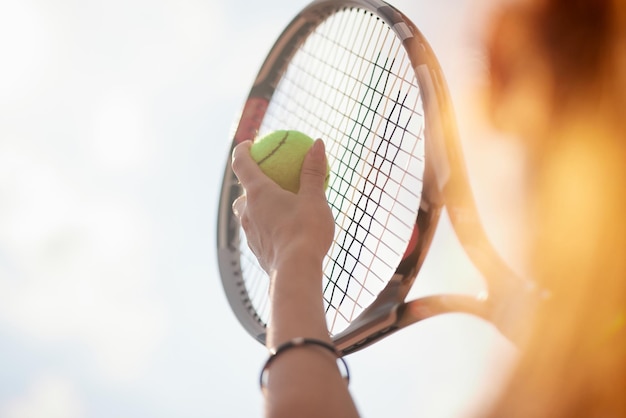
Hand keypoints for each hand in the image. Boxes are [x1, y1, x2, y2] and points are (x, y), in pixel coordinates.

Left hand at [231, 139, 333, 273]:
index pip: (241, 163)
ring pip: (249, 216)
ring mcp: (250, 234)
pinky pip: (259, 234)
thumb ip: (313, 171)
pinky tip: (284, 232)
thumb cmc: (305, 231)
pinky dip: (268, 227)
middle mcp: (248, 212)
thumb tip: (318, 144)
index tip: (250, 143)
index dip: (242, 150)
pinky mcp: (257, 252)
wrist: (296, 272)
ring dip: (259, 209)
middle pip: (243, 193)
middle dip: (251, 185)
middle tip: (267, 181)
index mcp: (258, 193)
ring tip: (277, 208)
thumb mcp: (315, 198)